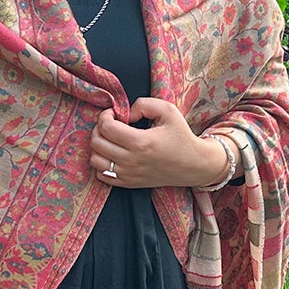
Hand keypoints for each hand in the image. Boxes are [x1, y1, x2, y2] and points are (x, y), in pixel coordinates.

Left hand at [88, 97, 228, 188]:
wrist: (193, 165)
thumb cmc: (181, 136)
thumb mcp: (168, 110)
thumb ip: (143, 104)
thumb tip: (124, 113)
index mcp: (141, 142)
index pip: (106, 127)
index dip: (105, 115)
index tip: (115, 113)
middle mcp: (132, 161)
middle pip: (96, 143)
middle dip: (99, 128)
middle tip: (112, 124)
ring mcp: (129, 175)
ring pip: (95, 160)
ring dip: (99, 146)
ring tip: (111, 139)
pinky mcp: (129, 184)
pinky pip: (102, 175)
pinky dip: (102, 163)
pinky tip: (114, 154)